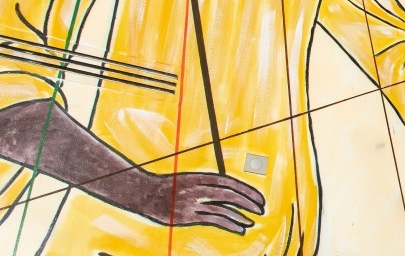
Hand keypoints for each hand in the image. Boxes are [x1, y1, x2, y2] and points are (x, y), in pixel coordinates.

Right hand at [129, 172, 264, 234]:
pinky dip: (229, 225)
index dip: (247, 190)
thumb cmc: (169, 186)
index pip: (230, 182)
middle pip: (229, 194)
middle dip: (248, 201)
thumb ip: (208, 185)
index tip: (259, 198)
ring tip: (252, 222)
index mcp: (200, 176)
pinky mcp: (186, 216)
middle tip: (261, 209)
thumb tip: (231, 192)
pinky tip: (239, 229)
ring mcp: (191, 203)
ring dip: (240, 216)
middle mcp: (197, 188)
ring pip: (222, 209)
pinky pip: (212, 221)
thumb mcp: (190, 179)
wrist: (143, 192)